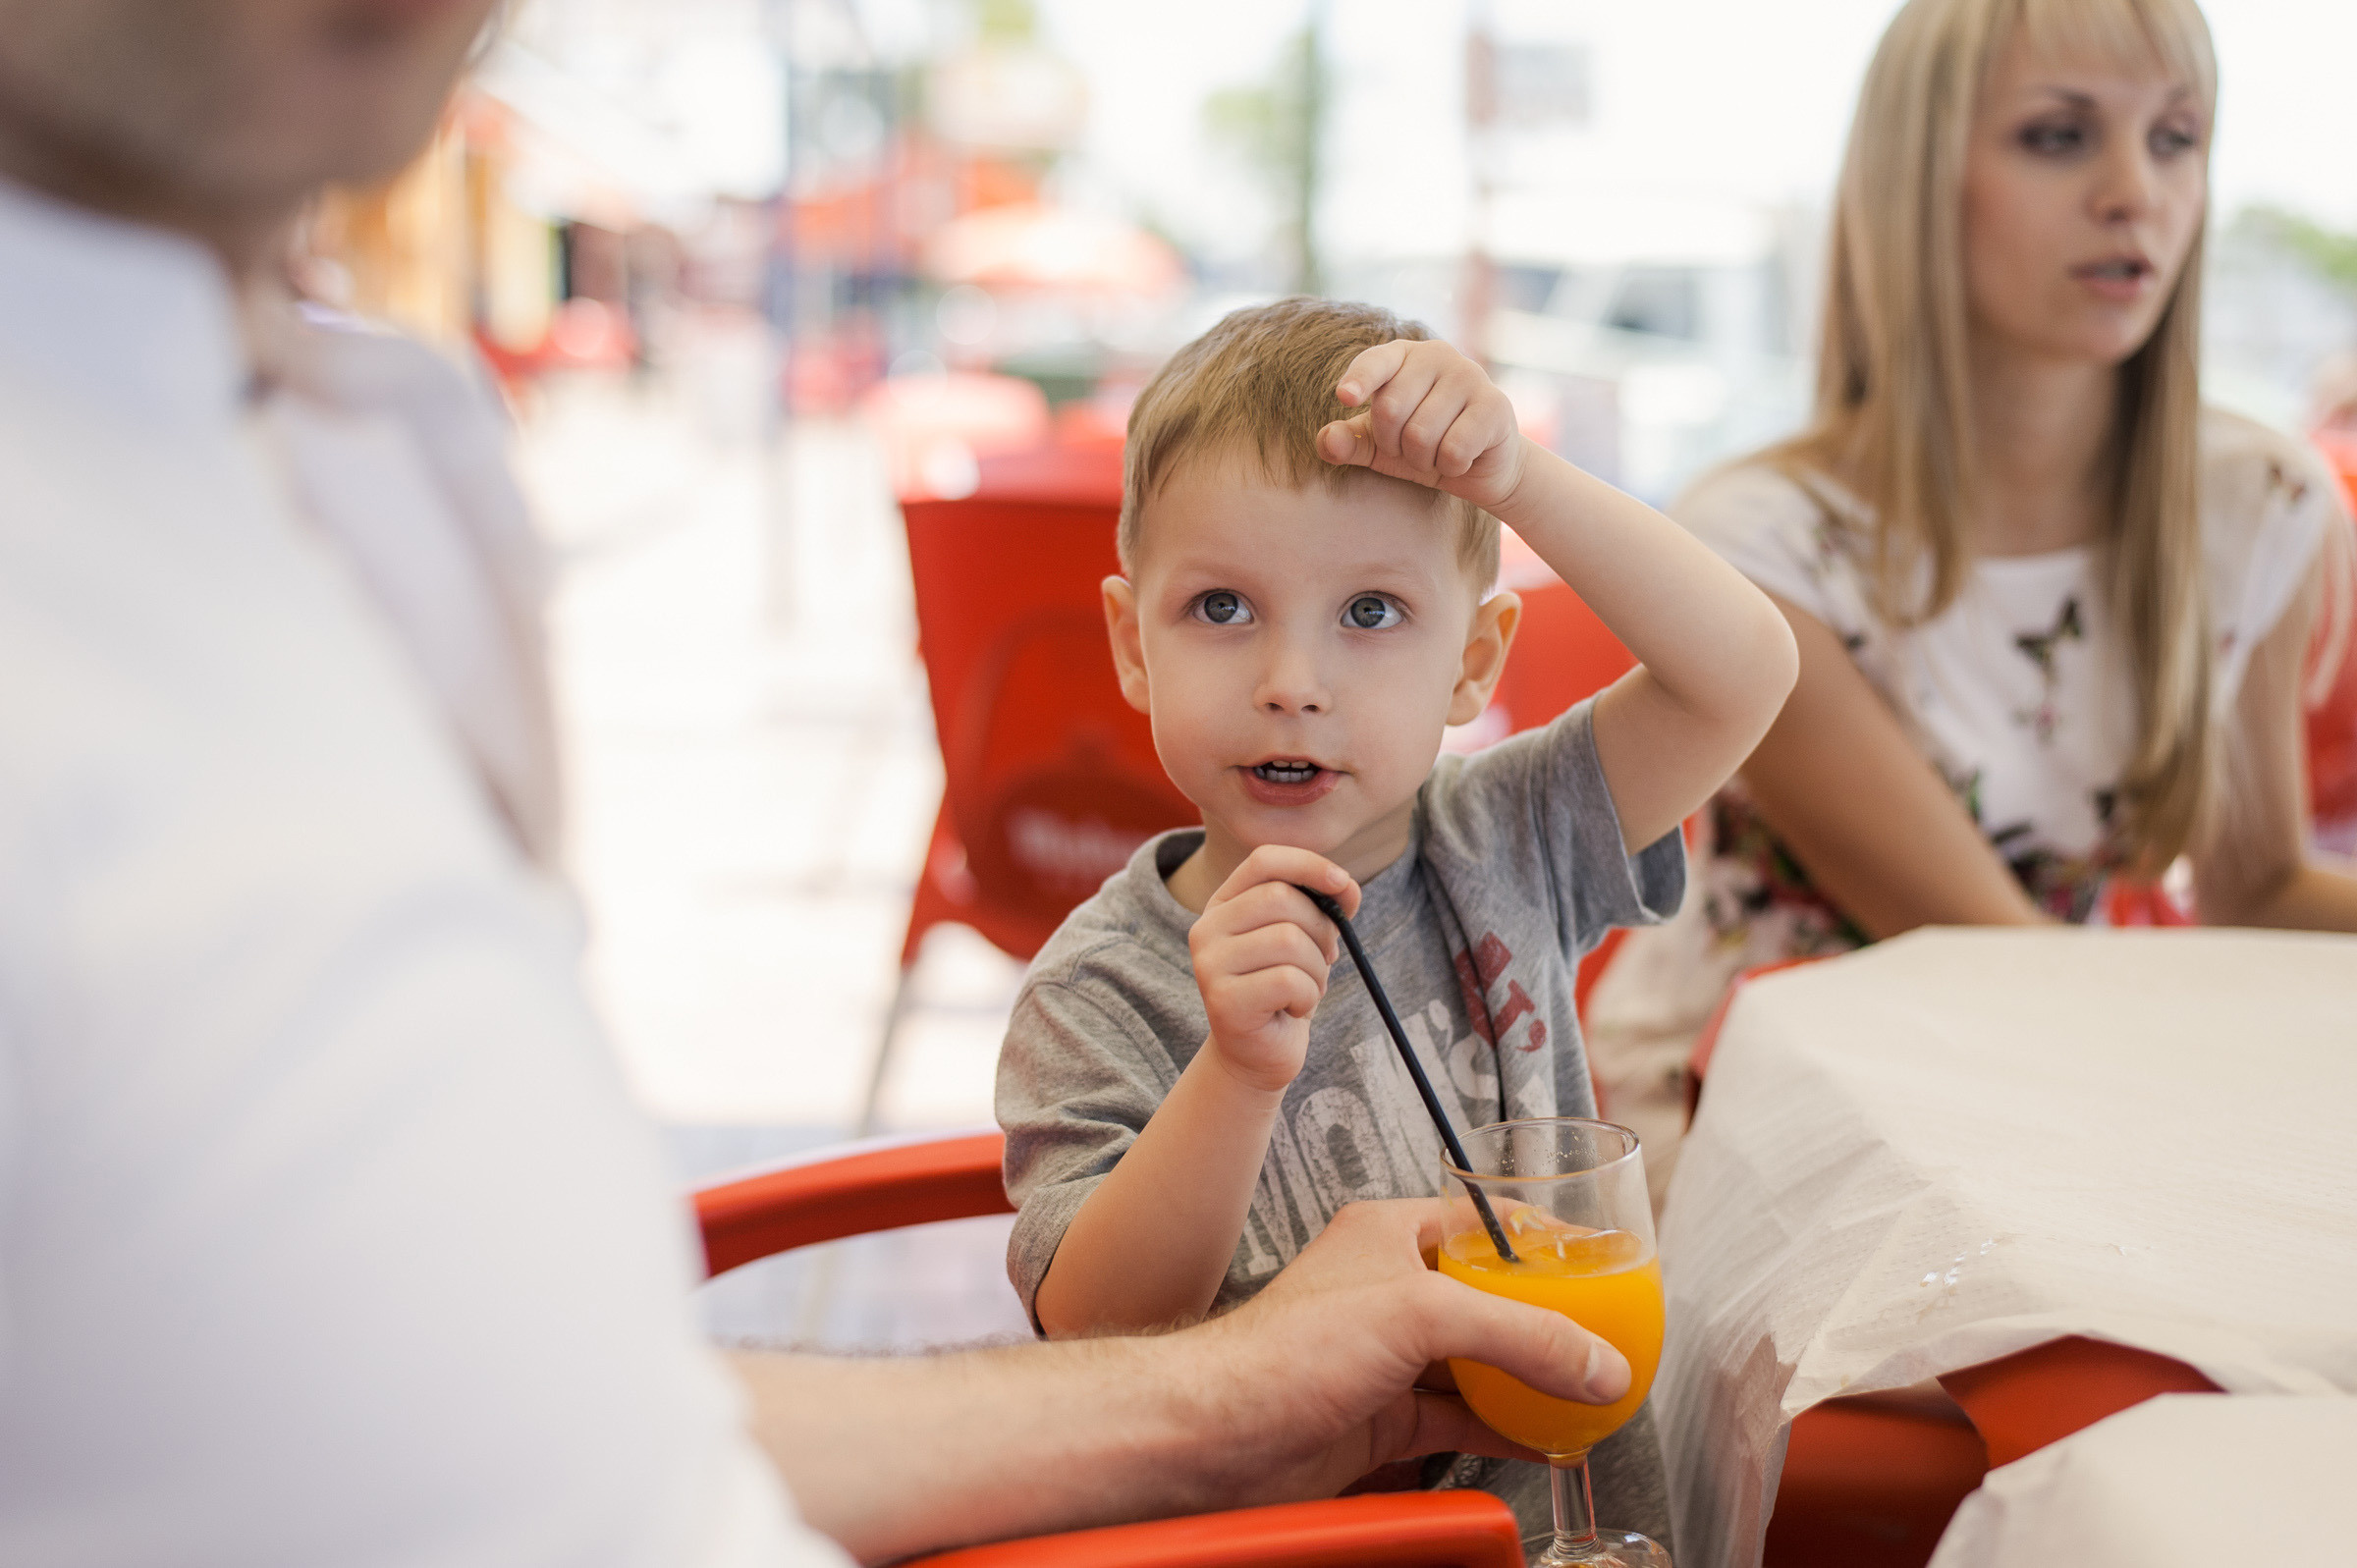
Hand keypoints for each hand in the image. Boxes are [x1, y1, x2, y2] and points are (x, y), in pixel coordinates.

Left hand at [1181, 1198, 1634, 1504]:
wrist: (1216, 1437)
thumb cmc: (1289, 1349)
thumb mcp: (1421, 1317)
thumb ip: (1521, 1335)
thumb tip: (1600, 1366)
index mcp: (1391, 1234)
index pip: (1486, 1226)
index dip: (1545, 1247)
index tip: (1603, 1268)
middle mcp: (1388, 1288)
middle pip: (1490, 1301)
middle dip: (1548, 1324)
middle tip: (1608, 1343)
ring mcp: (1385, 1358)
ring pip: (1478, 1365)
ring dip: (1532, 1384)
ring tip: (1593, 1398)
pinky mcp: (1380, 1417)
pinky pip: (1461, 1420)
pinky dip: (1507, 1432)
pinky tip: (1549, 1443)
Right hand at [1190, 845, 1359, 1093]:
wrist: (1257, 1054)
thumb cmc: (1284, 990)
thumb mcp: (1305, 939)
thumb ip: (1324, 906)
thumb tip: (1346, 887)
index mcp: (1224, 904)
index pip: (1264, 860)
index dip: (1308, 864)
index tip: (1343, 884)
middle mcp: (1207, 928)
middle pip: (1281, 899)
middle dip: (1320, 930)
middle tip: (1323, 958)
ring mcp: (1209, 964)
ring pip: (1288, 940)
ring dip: (1316, 969)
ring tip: (1305, 988)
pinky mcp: (1223, 1001)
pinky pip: (1288, 980)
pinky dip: (1307, 996)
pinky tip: (1293, 1009)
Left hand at [1316, 338, 1527, 512]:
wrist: (1482, 468)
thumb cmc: (1424, 447)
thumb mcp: (1380, 448)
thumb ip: (1349, 443)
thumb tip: (1326, 440)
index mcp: (1404, 355)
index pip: (1376, 361)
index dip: (1359, 379)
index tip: (1345, 397)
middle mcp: (1437, 355)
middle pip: (1390, 409)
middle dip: (1394, 445)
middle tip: (1412, 448)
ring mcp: (1470, 376)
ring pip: (1421, 435)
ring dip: (1423, 460)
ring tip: (1438, 452)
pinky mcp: (1495, 404)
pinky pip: (1454, 449)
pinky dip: (1451, 466)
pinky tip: (1462, 458)